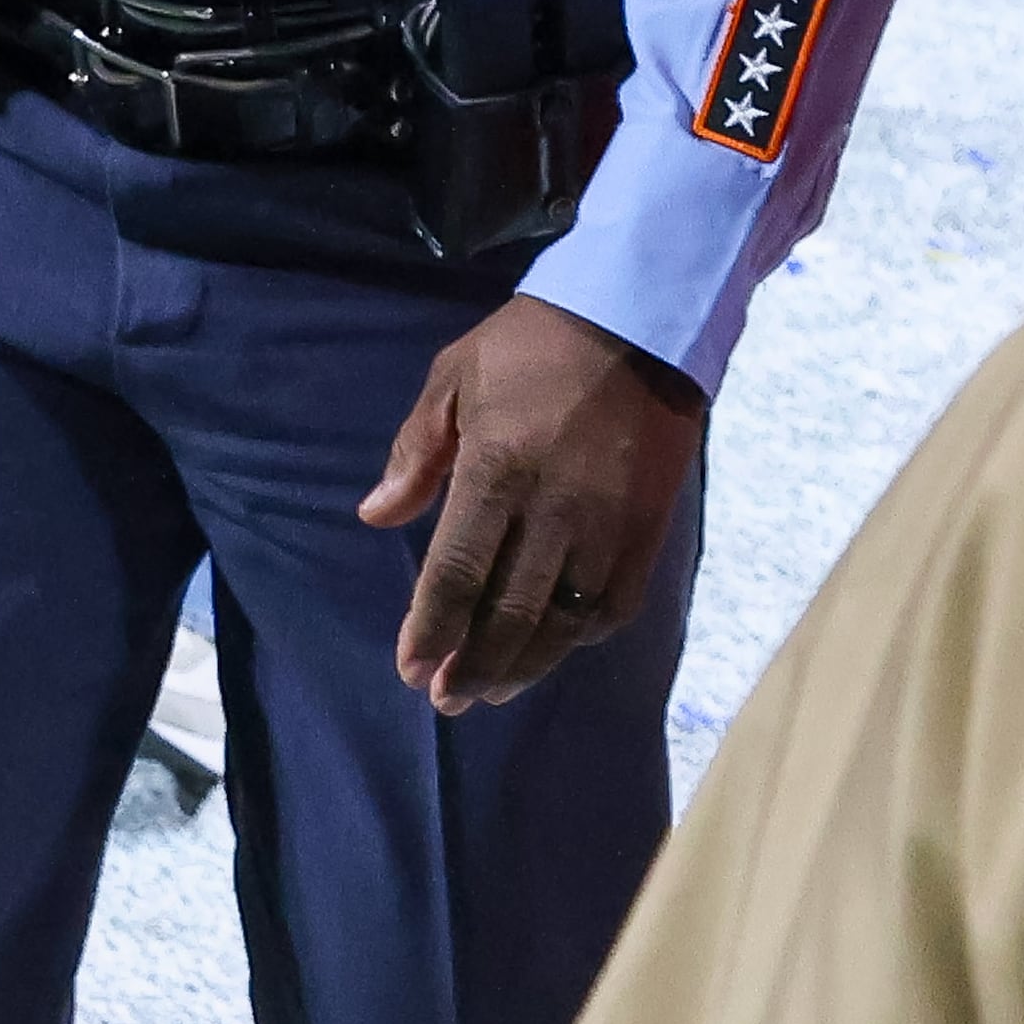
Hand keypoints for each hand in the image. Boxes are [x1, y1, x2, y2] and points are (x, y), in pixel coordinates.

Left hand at [362, 295, 703, 713]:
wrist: (639, 324)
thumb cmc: (531, 346)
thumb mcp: (454, 376)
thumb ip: (416, 451)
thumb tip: (376, 517)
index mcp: (497, 469)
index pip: (457, 571)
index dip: (431, 628)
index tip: (409, 669)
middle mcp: (554, 511)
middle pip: (510, 612)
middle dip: (472, 663)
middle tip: (444, 698)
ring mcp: (607, 528)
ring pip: (563, 622)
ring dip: (522, 665)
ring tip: (488, 690)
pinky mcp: (648, 534)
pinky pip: (612, 606)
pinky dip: (579, 639)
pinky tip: (551, 652)